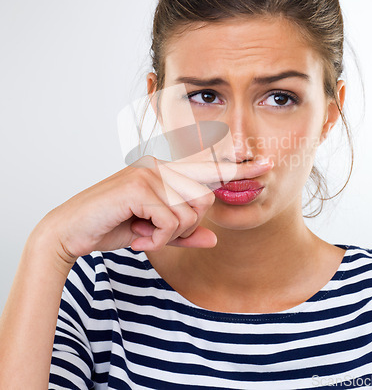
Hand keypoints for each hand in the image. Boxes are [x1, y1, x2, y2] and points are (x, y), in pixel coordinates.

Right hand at [37, 155, 273, 263]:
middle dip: (186, 226)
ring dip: (170, 234)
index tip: (266, 164)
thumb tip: (214, 239)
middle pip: (204, 199)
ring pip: (190, 211)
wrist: (72, 231)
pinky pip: (171, 222)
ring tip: (146, 234)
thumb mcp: (155, 232)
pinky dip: (158, 239)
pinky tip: (138, 237)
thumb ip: (185, 234)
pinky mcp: (140, 186)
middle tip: (158, 233)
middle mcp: (161, 165)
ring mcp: (150, 172)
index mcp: (166, 170)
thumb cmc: (113, 225)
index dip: (239, 168)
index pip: (208, 167)